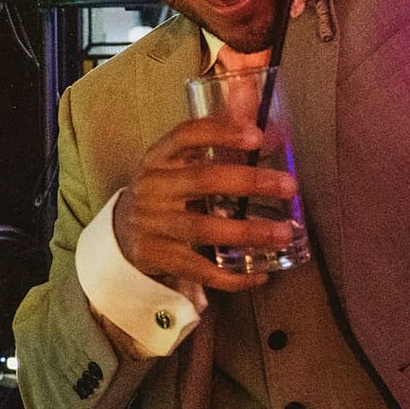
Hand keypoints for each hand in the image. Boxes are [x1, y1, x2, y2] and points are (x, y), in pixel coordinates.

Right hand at [111, 114, 301, 297]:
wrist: (121, 233)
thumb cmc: (163, 194)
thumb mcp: (174, 167)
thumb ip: (210, 154)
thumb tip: (274, 137)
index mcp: (157, 158)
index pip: (185, 135)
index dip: (221, 132)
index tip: (257, 135)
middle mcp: (151, 188)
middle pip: (202, 180)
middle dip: (249, 182)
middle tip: (289, 186)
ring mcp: (152, 224)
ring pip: (203, 228)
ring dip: (247, 232)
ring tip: (283, 234)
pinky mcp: (157, 256)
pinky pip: (198, 269)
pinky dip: (231, 276)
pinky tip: (259, 274)